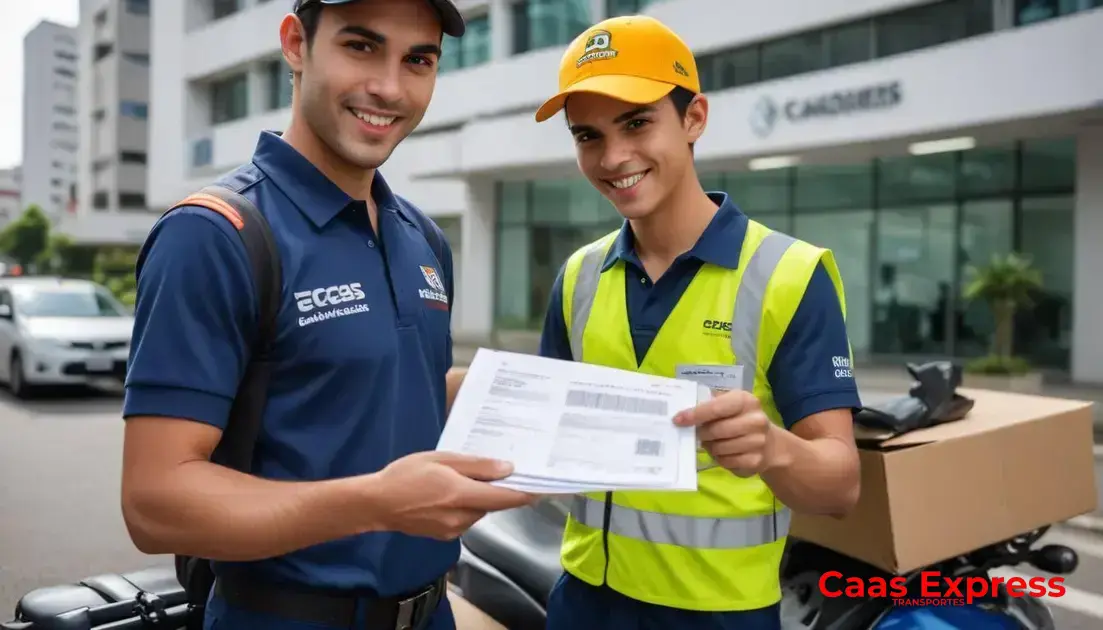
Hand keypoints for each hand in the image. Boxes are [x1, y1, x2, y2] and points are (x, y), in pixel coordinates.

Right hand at [371, 451, 537, 540]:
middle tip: (494, 470)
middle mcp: (462, 517)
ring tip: (460, 479)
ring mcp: (453, 529)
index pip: (505, 498)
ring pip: (478, 511)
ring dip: (478, 498)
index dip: (526, 493)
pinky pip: (465, 519)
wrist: (377, 503)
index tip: (543, 487)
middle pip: (492, 504)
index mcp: (462, 495)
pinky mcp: (445, 535)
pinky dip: (465, 506)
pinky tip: (447, 494)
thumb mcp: (442, 460)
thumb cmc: (406, 474)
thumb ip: (476, 466)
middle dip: (495, 490)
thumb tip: (507, 468)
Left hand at [674, 390, 778, 476]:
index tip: (677, 420)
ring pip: (719, 448)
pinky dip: (719, 458)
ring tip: (712, 443)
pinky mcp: (756, 461)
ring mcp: (758, 442)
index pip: (716, 408)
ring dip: (710, 447)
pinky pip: (726, 461)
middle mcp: (756, 420)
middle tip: (697, 434)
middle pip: (716, 430)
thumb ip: (710, 404)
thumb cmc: (741, 420)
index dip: (695, 414)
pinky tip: (723, 453)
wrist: (770, 445)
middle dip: (701, 434)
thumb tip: (683, 411)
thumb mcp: (729, 405)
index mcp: (746, 401)